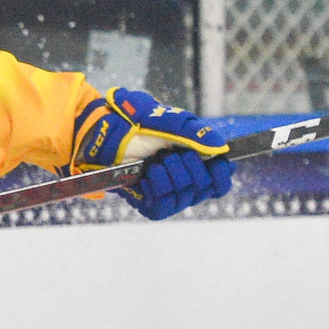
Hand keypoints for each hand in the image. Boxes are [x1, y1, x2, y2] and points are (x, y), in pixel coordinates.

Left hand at [70, 88, 233, 221]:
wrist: (107, 134)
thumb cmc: (137, 124)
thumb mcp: (170, 121)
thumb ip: (197, 134)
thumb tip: (221, 148)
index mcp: (196, 161)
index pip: (220, 183)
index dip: (221, 175)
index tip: (215, 162)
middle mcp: (185, 181)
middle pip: (205, 189)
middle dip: (189, 166)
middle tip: (170, 152)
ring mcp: (167, 194)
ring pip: (185, 197)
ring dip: (171, 173)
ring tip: (155, 161)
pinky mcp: (149, 204)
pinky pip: (164, 207)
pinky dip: (158, 187)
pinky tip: (148, 174)